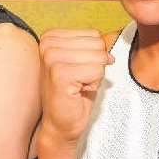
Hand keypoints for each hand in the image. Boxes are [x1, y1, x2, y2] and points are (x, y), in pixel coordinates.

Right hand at [39, 29, 113, 147]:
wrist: (60, 123)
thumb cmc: (73, 94)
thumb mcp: (83, 62)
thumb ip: (94, 47)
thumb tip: (110, 50)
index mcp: (50, 37)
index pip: (93, 34)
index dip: (93, 56)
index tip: (77, 71)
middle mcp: (47, 44)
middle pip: (97, 44)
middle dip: (95, 65)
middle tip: (78, 80)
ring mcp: (51, 58)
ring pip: (99, 57)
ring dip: (94, 75)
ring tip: (78, 85)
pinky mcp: (59, 74)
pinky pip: (97, 70)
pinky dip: (93, 84)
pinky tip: (78, 92)